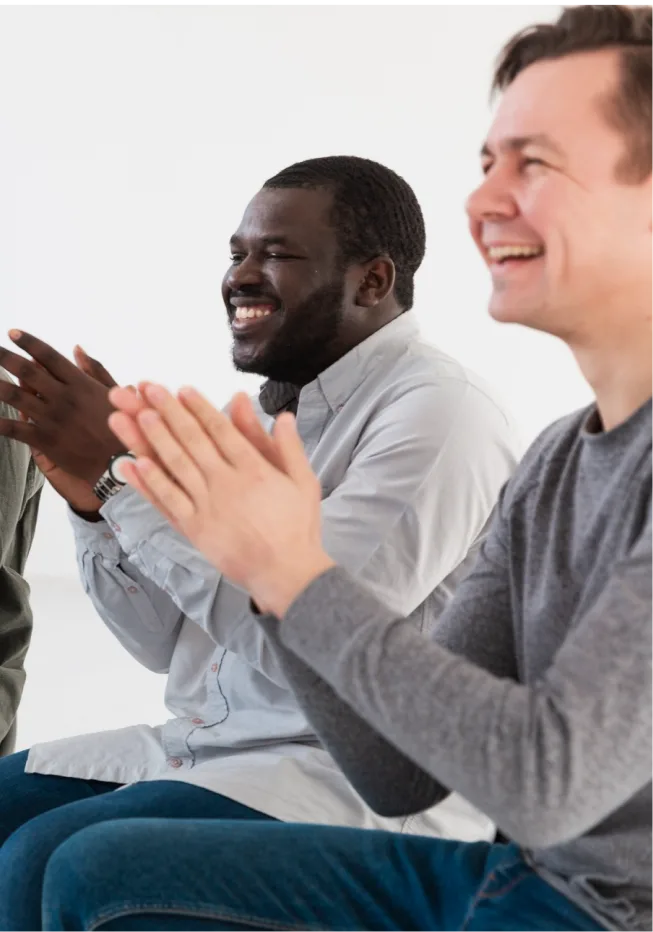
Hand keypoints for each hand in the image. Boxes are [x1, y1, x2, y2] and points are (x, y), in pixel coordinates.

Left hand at [0, 331, 125, 485]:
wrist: (120, 462)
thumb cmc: (120, 425)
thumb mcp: (113, 393)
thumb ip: (95, 369)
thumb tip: (77, 348)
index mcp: (80, 384)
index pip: (48, 356)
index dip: (28, 342)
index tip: (12, 332)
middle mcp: (63, 397)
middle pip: (27, 371)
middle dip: (4, 357)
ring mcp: (52, 418)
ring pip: (15, 396)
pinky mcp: (45, 440)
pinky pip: (14, 429)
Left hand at [108, 386, 334, 615]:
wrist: (286, 572)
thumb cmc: (298, 528)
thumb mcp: (305, 482)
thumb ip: (291, 447)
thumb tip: (284, 416)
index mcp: (254, 468)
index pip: (221, 430)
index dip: (199, 407)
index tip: (181, 389)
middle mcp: (227, 482)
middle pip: (193, 441)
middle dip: (169, 413)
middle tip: (148, 390)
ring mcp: (208, 505)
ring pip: (176, 466)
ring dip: (154, 439)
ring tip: (135, 416)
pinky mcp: (196, 529)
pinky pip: (169, 501)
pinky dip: (151, 482)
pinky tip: (135, 463)